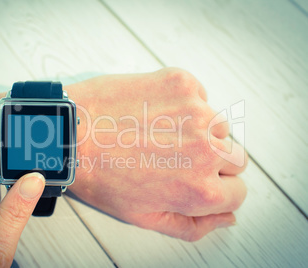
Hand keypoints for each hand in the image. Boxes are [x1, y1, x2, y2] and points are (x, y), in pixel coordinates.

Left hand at [66, 68, 247, 240]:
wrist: (71, 132)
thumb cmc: (99, 175)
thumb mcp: (143, 216)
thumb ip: (191, 225)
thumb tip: (227, 218)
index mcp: (198, 189)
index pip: (238, 192)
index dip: (219, 189)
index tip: (202, 180)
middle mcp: (205, 150)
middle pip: (237, 159)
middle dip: (214, 162)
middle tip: (179, 157)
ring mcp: (196, 111)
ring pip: (220, 127)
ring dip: (200, 131)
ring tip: (162, 133)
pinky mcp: (182, 83)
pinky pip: (200, 97)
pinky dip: (185, 105)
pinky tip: (155, 112)